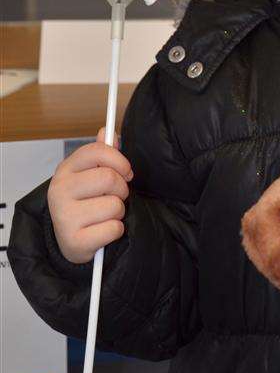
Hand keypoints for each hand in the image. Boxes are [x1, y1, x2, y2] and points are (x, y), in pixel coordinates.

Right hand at [47, 127, 133, 263]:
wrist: (71, 240)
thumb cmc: (84, 203)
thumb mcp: (89, 175)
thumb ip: (101, 154)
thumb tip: (106, 132)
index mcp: (65, 169)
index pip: (98, 151)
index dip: (120, 160)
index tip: (126, 171)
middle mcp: (60, 190)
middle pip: (110, 178)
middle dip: (121, 190)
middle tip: (114, 197)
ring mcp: (64, 216)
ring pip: (115, 205)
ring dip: (118, 212)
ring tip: (104, 215)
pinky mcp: (74, 240)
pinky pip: (114, 228)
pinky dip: (115, 231)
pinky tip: (101, 231)